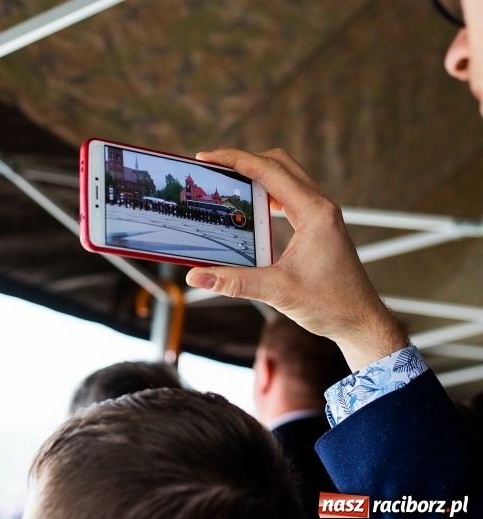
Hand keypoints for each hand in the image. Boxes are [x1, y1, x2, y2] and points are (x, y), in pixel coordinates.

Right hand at [186, 148, 407, 370]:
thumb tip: (197, 275)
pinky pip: (290, 194)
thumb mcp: (278, 291)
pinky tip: (250, 205)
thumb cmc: (331, 304)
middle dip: (243, 159)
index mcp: (314, 213)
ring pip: (286, 175)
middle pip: (278, 163)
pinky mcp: (319, 224)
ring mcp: (321, 213)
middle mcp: (320, 206)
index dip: (234, 160)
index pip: (269, 171)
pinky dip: (267, 190)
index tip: (207, 157)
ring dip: (256, 172)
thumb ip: (235, 282)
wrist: (361, 320)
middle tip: (212, 166)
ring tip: (227, 181)